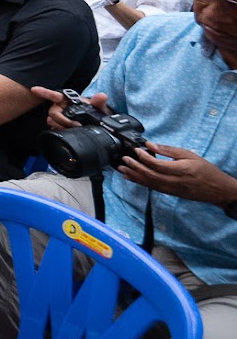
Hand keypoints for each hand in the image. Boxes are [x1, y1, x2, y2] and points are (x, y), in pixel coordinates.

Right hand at [33, 86, 100, 130]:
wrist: (93, 122)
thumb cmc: (92, 111)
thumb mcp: (97, 107)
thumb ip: (98, 101)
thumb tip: (102, 96)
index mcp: (66, 100)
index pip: (53, 95)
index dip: (44, 92)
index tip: (34, 89)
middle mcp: (59, 107)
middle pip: (53, 113)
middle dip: (63, 120)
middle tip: (76, 125)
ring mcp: (58, 117)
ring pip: (51, 121)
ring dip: (61, 126)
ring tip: (73, 130)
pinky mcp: (58, 126)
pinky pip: (53, 129)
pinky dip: (60, 132)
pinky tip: (68, 134)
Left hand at [117, 143, 236, 204]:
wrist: (218, 189)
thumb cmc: (206, 170)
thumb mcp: (190, 155)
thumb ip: (169, 150)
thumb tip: (150, 145)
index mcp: (180, 170)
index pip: (157, 165)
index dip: (144, 157)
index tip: (136, 150)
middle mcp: (174, 182)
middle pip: (150, 175)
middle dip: (134, 167)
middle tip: (124, 159)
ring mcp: (172, 189)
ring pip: (149, 184)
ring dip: (134, 176)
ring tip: (122, 169)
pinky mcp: (171, 193)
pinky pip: (153, 188)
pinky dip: (141, 183)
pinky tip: (132, 178)